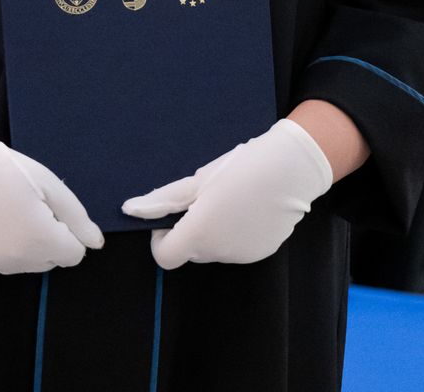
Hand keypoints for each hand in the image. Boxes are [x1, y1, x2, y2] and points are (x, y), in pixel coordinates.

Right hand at [0, 111, 103, 273]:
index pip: (73, 255)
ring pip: (25, 263)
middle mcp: (19, 260)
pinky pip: (0, 259)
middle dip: (49, 240)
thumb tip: (96, 244)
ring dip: (27, 246)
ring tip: (10, 212)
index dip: (68, 233)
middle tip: (31, 208)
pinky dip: (3, 245)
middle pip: (50, 260)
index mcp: (42, 241)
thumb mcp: (51, 187)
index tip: (52, 211)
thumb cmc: (8, 171)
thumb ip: (77, 219)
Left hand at [122, 119, 333, 268]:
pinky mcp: (262, 252)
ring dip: (215, 231)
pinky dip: (237, 233)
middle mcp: (218, 253)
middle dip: (191, 228)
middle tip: (207, 198)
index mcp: (198, 234)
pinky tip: (250, 207)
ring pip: (215, 248)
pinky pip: (238, 247)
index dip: (163, 236)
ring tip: (233, 198)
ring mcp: (241, 255)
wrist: (292, 168)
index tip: (175, 214)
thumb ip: (164, 199)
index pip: (165, 256)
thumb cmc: (241, 167)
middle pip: (191, 250)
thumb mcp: (199, 179)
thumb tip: (130, 210)